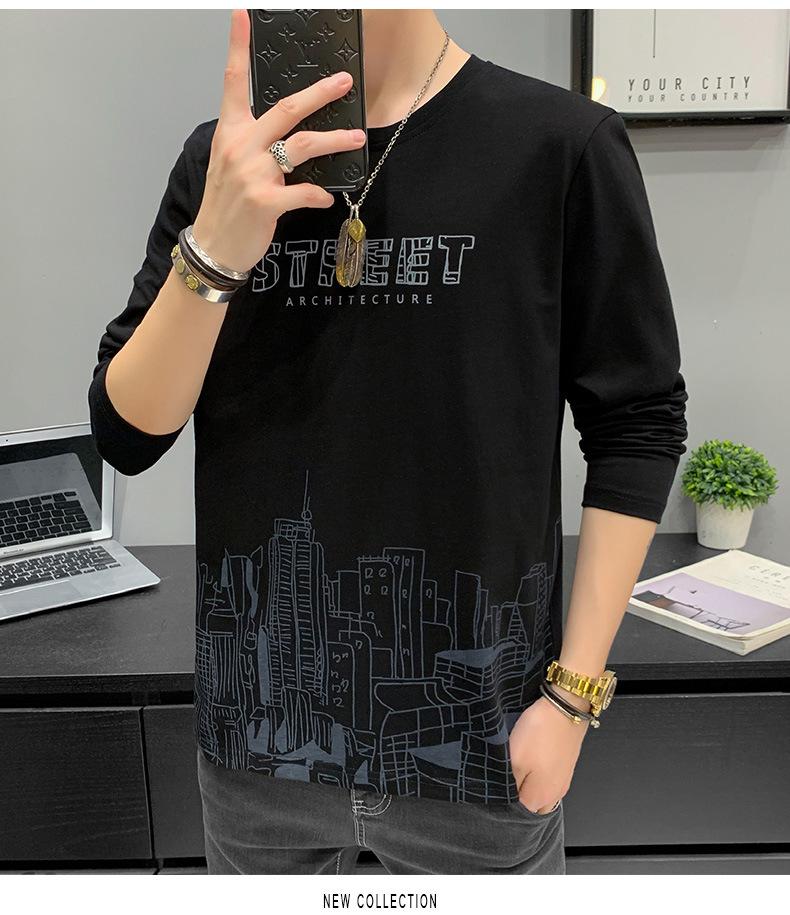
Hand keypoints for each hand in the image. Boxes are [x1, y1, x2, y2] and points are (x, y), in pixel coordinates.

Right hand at [191, 9, 366, 273]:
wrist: (213, 246)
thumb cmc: (226, 205)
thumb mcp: (230, 165)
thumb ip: (254, 143)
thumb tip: (288, 134)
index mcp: (231, 133)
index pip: (233, 82)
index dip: (237, 47)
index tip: (243, 15)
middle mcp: (241, 147)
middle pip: (287, 109)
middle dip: (320, 93)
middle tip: (344, 82)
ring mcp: (252, 174)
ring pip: (303, 145)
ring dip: (335, 139)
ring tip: (356, 137)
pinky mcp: (265, 202)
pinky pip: (304, 191)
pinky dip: (319, 195)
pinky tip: (327, 198)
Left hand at [508, 694, 589, 813]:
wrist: (565, 709)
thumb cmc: (539, 733)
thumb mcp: (515, 759)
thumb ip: (510, 785)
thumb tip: (506, 800)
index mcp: (540, 798)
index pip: (517, 812)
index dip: (504, 800)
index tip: (497, 783)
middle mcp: (554, 795)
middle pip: (530, 806)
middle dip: (517, 796)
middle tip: (506, 775)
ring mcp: (562, 782)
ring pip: (540, 794)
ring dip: (528, 786)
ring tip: (518, 767)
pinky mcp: (564, 768)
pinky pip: (548, 781)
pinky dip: (538, 777)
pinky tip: (531, 761)